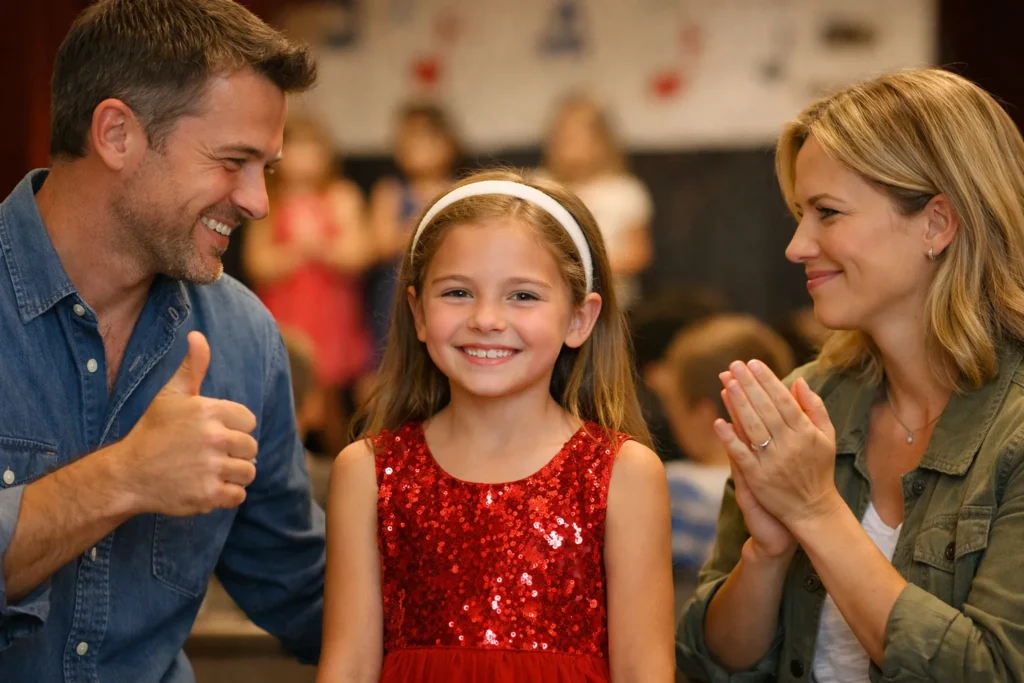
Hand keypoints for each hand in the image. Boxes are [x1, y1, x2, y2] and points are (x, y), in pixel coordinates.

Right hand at [119, 332, 258, 515]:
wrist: (127, 474)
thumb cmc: (152, 432)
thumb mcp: (170, 395)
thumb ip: (192, 366)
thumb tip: (198, 335)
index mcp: (209, 411)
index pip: (248, 422)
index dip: (233, 429)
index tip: (211, 434)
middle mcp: (214, 438)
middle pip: (251, 449)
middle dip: (234, 453)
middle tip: (208, 456)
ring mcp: (212, 468)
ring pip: (248, 473)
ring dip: (232, 475)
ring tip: (208, 471)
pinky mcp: (208, 495)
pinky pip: (238, 496)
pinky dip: (225, 496)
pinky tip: (205, 487)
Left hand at [715, 361, 843, 528]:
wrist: (813, 510)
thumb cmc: (819, 469)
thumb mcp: (826, 437)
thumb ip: (814, 408)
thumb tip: (799, 380)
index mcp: (806, 433)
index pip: (784, 400)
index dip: (767, 381)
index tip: (753, 363)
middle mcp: (790, 445)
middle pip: (766, 409)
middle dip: (749, 385)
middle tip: (735, 365)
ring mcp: (773, 462)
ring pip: (753, 428)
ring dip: (739, 404)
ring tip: (727, 383)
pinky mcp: (758, 478)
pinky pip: (742, 455)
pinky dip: (730, 439)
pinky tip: (718, 423)